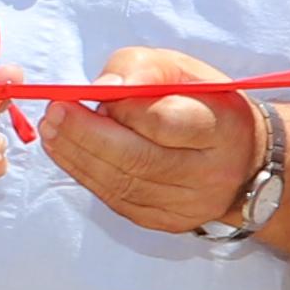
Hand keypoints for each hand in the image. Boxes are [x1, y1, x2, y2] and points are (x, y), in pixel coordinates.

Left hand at [44, 45, 273, 240]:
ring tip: (51, 130)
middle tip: (53, 114)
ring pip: (124, 184)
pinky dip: (86, 174)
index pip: (168, 123)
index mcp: (224, 127)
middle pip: (140, 160)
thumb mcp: (178, 69)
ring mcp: (191, 204)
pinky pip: (118, 200)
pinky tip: (66, 153)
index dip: (124, 111)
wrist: (237, 156)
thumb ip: (140, 69)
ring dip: (78, 156)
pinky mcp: (168, 220)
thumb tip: (102, 89)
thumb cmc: (200, 103)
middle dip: (86, 136)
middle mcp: (212, 173)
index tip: (86, 94)